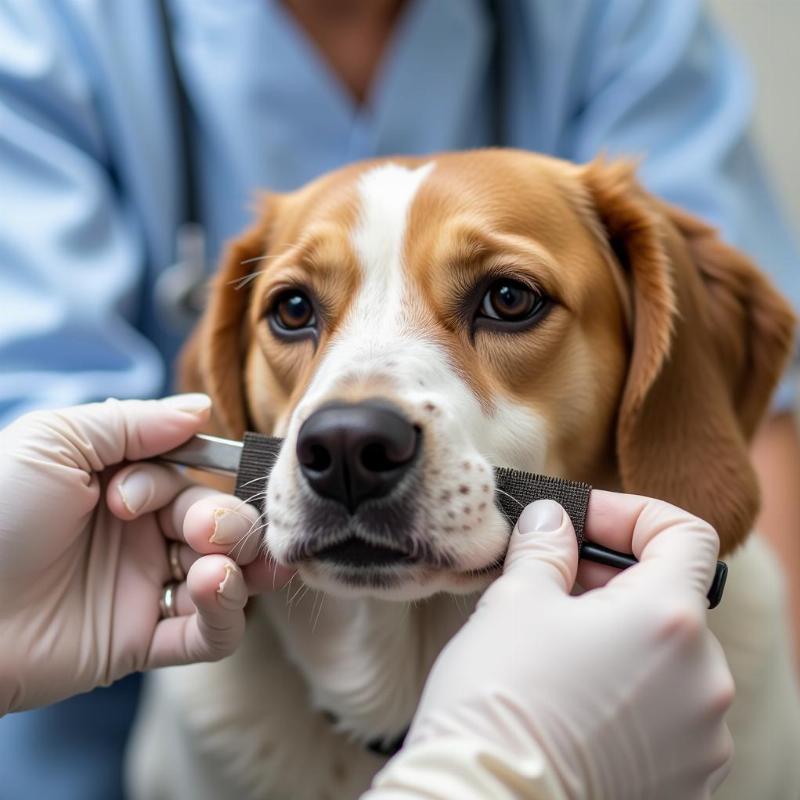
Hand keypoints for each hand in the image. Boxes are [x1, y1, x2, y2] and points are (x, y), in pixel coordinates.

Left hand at [0, 395, 291, 714]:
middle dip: (226, 524)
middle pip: (219, 525)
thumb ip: (133, 423)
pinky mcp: (141, 643)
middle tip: (205, 533)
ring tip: (217, 570)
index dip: (187, 483)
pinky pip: (207, 636)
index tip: (129, 497)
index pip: (191, 479)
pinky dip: (226, 615)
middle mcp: (140, 535)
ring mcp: (143, 589)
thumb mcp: (54, 442)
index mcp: (123, 486)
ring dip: (240, 567)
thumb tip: (202, 408)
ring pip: (226, 576)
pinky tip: (215, 592)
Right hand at [405, 493, 733, 799]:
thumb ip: (545, 545)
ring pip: (668, 656)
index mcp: (669, 620)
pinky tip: (574, 696)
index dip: (631, 514)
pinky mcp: (685, 779)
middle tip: (552, 579)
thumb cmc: (500, 698)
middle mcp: (704, 678)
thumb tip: (551, 521)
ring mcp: (700, 735)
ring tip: (557, 644)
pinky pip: (667, 710)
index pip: (685, 533)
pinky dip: (629, 687)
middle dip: (611, 576)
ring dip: (620, 634)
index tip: (582, 525)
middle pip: (671, 596)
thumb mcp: (516, 600)